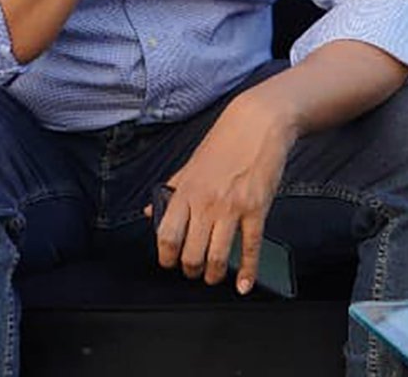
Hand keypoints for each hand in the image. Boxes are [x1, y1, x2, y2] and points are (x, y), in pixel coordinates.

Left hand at [150, 87, 296, 293]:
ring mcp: (232, 207)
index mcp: (186, 190)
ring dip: (213, 274)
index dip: (166, 257)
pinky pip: (250, 248)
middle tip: (194, 272)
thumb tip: (150, 211)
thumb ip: (171, 190)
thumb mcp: (190, 165)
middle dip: (191, 270)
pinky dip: (247, 272)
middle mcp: (206, 201)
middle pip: (191, 253)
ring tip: (213, 276)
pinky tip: (244, 283)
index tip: (169, 263)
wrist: (257, 123)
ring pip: (217, 257)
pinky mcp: (257, 209)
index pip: (166, 235)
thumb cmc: (224, 142)